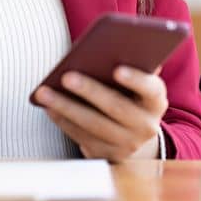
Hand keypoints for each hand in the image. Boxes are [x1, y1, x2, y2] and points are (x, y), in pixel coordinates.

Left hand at [32, 65, 167, 160]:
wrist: (132, 133)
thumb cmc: (128, 93)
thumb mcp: (135, 81)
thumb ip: (129, 64)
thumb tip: (111, 46)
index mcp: (156, 100)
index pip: (151, 89)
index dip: (136, 80)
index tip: (117, 69)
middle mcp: (146, 125)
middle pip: (116, 107)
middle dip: (89, 90)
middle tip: (66, 76)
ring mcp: (127, 144)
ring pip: (94, 124)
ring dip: (66, 107)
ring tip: (44, 92)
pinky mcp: (107, 155)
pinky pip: (82, 137)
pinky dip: (63, 121)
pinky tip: (48, 107)